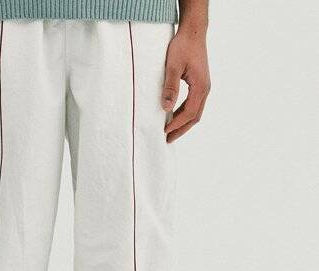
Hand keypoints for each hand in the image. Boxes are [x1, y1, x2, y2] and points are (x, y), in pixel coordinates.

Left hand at [162, 28, 210, 142]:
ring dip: (182, 123)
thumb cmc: (183, 46)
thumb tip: (166, 108)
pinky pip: (193, 104)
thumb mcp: (173, 66)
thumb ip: (170, 87)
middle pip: (194, 117)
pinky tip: (174, 117)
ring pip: (195, 112)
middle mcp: (205, 89)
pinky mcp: (200, 84)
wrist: (193, 32)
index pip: (189, 112)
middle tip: (168, 140)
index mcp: (200, 86)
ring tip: (170, 132)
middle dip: (181, 129)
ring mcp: (204, 87)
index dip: (177, 124)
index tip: (165, 131)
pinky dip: (184, 113)